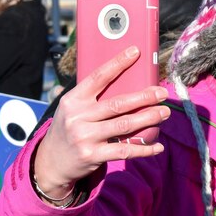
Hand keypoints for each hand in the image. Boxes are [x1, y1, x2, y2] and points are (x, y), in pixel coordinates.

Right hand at [32, 45, 169, 199]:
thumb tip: (125, 80)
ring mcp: (85, 138)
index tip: (135, 51)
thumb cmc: (68, 130)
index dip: (117, 63)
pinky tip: (157, 146)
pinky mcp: (93, 156)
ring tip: (164, 113)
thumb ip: (91, 97)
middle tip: (162, 93)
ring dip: (149, 118)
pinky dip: (144, 149)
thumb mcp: (71, 110)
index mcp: (73, 100)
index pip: (98, 77)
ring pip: (125, 125)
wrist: (50, 163)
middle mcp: (78, 118)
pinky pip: (124, 151)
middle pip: (118, 103)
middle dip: (144, 97)